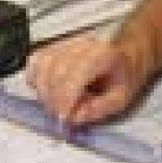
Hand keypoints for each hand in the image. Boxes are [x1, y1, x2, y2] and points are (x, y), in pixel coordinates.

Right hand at [26, 34, 148, 123]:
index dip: (66, 98)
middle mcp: (81, 45)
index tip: (64, 119)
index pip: (76, 73)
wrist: (125, 55)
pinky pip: (36, 63)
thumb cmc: (124, 78)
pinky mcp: (54, 47)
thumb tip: (72, 118)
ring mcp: (66, 44)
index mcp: (102, 55)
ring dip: (44, 92)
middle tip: (62, 119)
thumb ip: (97, 109)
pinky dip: (36, 80)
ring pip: (42, 66)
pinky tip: (46, 92)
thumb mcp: (120, 99)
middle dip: (54, 100)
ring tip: (56, 107)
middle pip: (55, 71)